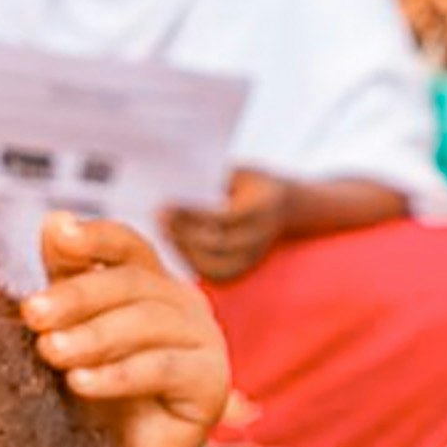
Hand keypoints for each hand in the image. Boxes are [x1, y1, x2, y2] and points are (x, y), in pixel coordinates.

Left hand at [24, 214, 228, 446]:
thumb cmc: (91, 399)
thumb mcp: (69, 333)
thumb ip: (64, 281)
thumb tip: (53, 218)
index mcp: (150, 283)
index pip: (126, 245)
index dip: (94, 236)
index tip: (57, 236)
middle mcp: (184, 303)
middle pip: (131, 283)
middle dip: (77, 296)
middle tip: (31, 314)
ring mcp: (206, 341)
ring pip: (147, 323)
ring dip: (94, 336)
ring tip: (51, 351)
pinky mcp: (213, 383)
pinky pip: (163, 368)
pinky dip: (119, 374)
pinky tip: (81, 383)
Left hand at [166, 169, 297, 282]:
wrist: (288, 206)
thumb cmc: (252, 183)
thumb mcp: (238, 172)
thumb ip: (212, 178)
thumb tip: (173, 185)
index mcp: (264, 206)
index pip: (226, 217)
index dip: (194, 214)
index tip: (166, 204)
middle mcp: (262, 235)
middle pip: (219, 244)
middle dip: (185, 234)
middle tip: (158, 218)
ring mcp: (255, 256)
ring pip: (216, 264)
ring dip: (185, 250)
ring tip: (163, 232)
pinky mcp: (245, 269)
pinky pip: (215, 274)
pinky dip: (193, 263)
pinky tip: (174, 248)